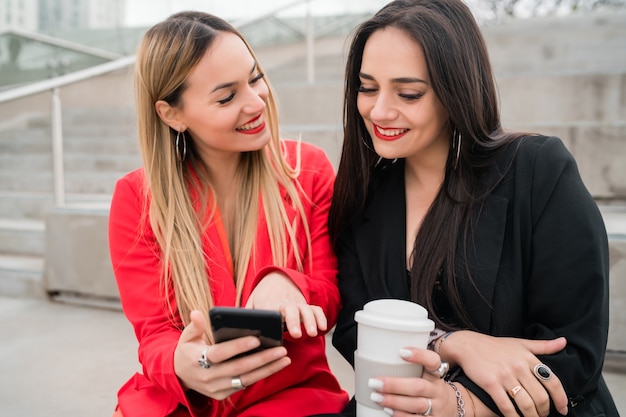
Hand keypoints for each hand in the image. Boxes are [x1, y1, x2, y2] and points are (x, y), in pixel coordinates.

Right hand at [173, 310, 289, 399]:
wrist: (180, 376)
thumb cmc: (187, 351)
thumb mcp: (186, 337)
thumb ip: (194, 326)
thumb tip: (197, 313)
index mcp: (198, 360)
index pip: (221, 353)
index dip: (239, 346)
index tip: (257, 339)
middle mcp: (208, 377)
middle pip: (240, 368)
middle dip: (262, 359)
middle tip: (281, 349)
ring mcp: (216, 388)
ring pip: (246, 379)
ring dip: (268, 369)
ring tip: (284, 359)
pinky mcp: (222, 395)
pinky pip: (245, 384)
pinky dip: (260, 375)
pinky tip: (275, 366)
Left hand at [245, 271, 326, 337]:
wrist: (276, 278)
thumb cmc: (261, 295)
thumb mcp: (251, 301)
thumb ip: (247, 314)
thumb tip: (240, 329)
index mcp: (267, 303)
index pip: (269, 311)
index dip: (272, 321)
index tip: (274, 330)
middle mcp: (283, 302)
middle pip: (290, 309)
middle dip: (293, 321)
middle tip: (295, 334)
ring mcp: (296, 303)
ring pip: (305, 309)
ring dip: (310, 321)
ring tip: (313, 333)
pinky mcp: (305, 304)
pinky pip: (315, 309)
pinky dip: (321, 317)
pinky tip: (323, 328)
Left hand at [367, 347, 469, 415]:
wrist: (450, 407)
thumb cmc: (430, 386)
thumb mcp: (426, 374)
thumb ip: (410, 366)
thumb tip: (381, 355)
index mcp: (435, 374)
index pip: (433, 361)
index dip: (419, 355)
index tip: (401, 351)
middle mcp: (437, 390)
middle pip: (418, 387)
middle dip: (394, 385)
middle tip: (375, 382)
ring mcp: (436, 407)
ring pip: (416, 405)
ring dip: (394, 401)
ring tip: (377, 397)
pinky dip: (400, 415)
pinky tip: (388, 410)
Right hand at [441, 331, 567, 416]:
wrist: (467, 345)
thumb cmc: (494, 346)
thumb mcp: (519, 343)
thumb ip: (543, 346)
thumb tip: (563, 342)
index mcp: (528, 358)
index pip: (552, 381)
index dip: (561, 399)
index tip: (563, 409)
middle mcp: (518, 367)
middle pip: (541, 397)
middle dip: (545, 411)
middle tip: (543, 415)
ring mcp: (504, 376)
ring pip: (526, 404)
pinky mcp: (490, 384)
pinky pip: (506, 407)